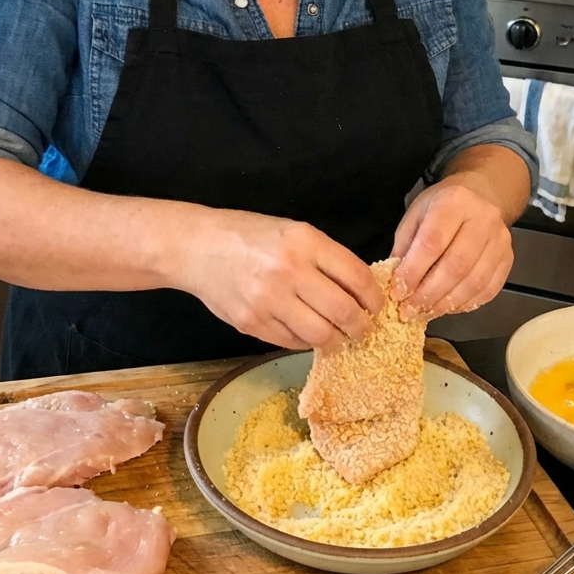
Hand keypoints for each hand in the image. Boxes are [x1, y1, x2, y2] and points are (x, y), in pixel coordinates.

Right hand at [175, 208, 382, 350]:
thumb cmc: (250, 236)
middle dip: (362, 326)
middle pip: (344, 312)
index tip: (377, 306)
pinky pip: (293, 342)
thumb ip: (326, 258)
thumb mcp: (294, 231)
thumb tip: (360, 290)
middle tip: (363, 329)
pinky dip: (306, 341)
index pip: (357, 278)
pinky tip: (307, 332)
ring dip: (337, 340)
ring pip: (321, 335)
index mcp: (305, 242)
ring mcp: (269, 301)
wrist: (197, 247)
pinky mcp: (253, 324)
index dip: (374, 298)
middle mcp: (289, 271)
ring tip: (338, 335)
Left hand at [389, 177, 513, 320]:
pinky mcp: (508, 258)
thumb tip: (396, 283)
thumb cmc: (442, 207)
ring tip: (425, 313)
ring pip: (474, 282)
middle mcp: (482, 219)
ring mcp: (500, 240)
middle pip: (456, 265)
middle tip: (409, 310)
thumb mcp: (415, 215)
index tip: (397, 292)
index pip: (432, 242)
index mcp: (453, 202)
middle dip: (429, 294)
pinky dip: (467, 304)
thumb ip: (405, 246)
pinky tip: (448, 308)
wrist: (481, 195)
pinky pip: (489, 289)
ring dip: (447, 303)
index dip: (414, 271)